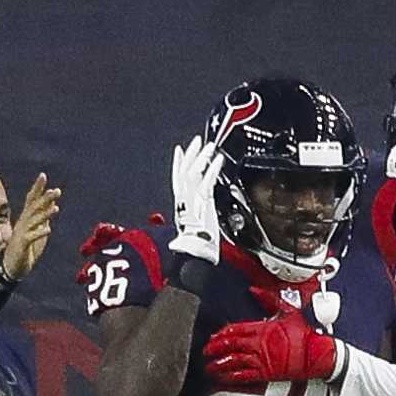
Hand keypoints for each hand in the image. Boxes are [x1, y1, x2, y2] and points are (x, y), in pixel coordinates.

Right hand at [2, 172, 61, 280]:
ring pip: (34, 220)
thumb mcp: (36, 232)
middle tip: (56, 191)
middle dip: (44, 198)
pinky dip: (40, 233)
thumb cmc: (25, 249)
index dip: (37, 188)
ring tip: (55, 208)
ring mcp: (22, 233)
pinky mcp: (22, 244)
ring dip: (45, 214)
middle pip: (33, 207)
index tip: (43, 176)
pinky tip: (48, 229)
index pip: (31, 200)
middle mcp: (23, 223)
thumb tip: (50, 206)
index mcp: (27, 219)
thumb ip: (42, 219)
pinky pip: (31, 237)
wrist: (12, 267)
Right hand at [168, 135, 222, 263]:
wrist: (195, 254)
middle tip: (198, 140)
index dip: (178, 164)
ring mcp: (192, 200)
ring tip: (211, 145)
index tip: (181, 150)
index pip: (177, 179)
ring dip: (202, 157)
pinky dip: (212, 169)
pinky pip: (206, 181)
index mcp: (181, 205)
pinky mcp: (202, 202)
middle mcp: (184, 200)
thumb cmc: (196, 247)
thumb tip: (200, 217)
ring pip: (194, 172)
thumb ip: (196, 218)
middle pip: (184, 171)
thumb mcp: (194, 229)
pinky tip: (218, 159)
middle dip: (191, 154)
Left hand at [204, 312, 338, 388]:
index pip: (236, 329)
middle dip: (216, 348)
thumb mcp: (289, 311)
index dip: (222, 333)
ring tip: (210, 366)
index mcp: (263, 328)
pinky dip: (231, 377)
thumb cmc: (305, 334)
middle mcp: (260, 344)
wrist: (318, 354)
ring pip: (235, 361)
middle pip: (231, 345)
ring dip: (220, 364)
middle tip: (206, 351)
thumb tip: (255, 290)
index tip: (214, 336)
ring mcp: (262, 360)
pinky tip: (223, 378)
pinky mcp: (267, 373)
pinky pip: (245, 376)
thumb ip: (269, 299)